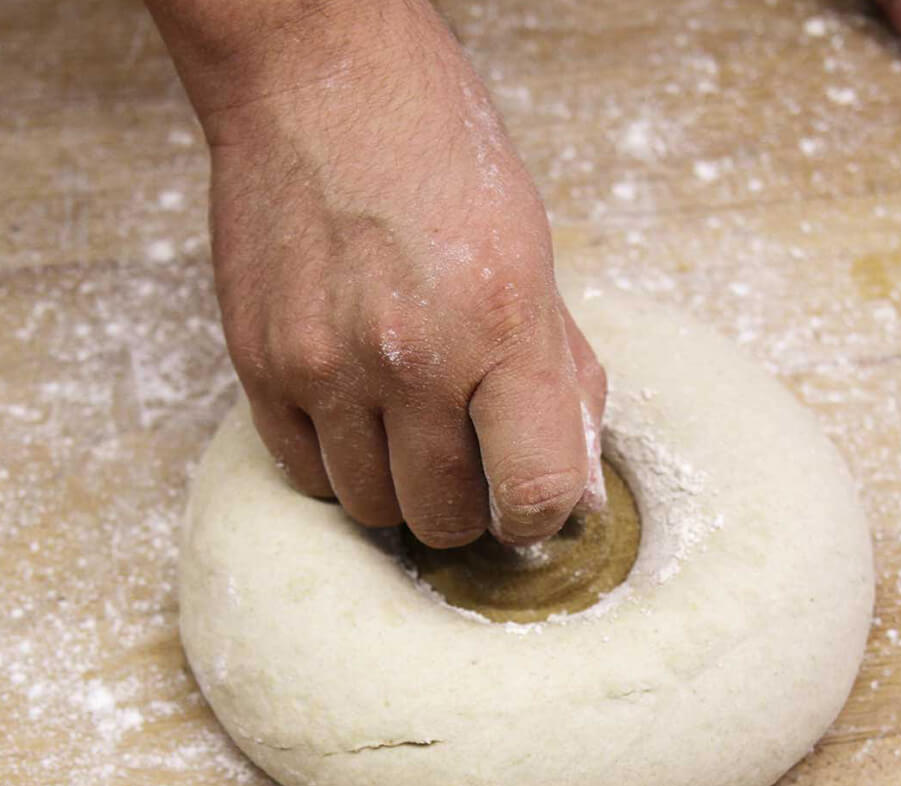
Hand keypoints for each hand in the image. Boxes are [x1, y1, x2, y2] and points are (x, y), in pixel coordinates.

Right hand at [149, 0, 605, 547]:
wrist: (319, 83)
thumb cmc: (441, 164)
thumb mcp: (535, 260)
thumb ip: (561, 383)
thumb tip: (573, 485)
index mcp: (499, 325)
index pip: (533, 490)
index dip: (537, 519)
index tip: (528, 510)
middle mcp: (408, 357)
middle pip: (442, 516)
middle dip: (465, 507)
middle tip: (467, 464)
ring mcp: (323, 365)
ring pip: (369, 507)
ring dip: (398, 489)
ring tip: (408, 434)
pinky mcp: (259, 364)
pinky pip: (305, 474)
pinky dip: (340, 465)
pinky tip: (358, 419)